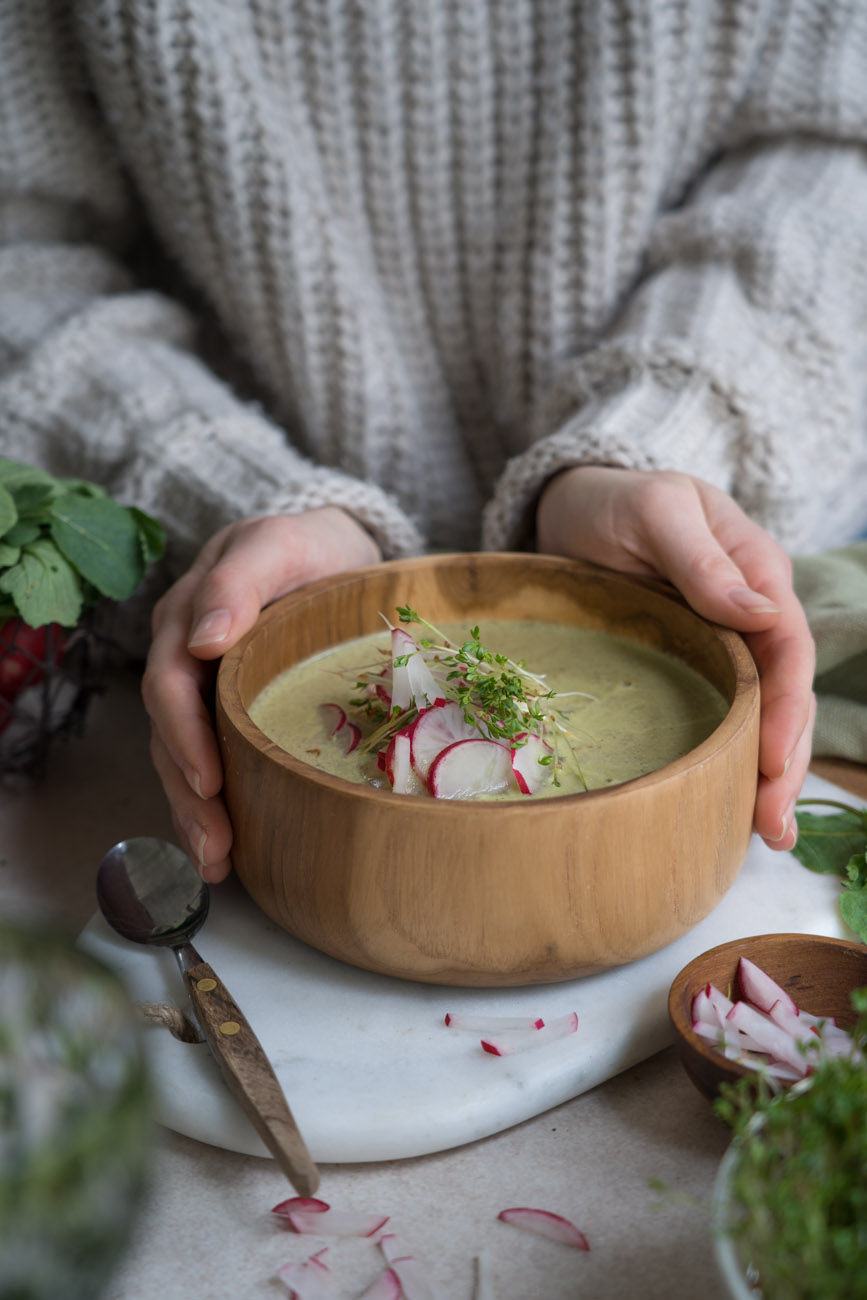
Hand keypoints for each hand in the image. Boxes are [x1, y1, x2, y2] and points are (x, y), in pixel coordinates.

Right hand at [141, 508, 381, 881]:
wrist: (336, 550)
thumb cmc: (310, 545)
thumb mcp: (279, 543)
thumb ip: (238, 581)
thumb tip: (201, 642)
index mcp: (186, 619)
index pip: (170, 684)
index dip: (184, 735)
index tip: (209, 780)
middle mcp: (187, 661)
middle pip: (171, 734)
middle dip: (188, 794)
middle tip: (214, 845)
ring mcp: (209, 691)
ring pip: (186, 757)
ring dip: (197, 814)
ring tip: (217, 863)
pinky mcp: (235, 715)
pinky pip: (215, 762)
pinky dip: (218, 807)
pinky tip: (230, 851)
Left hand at [536, 466, 815, 850]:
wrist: (575, 506)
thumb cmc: (615, 501)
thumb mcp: (656, 513)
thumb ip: (703, 560)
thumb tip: (764, 612)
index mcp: (757, 572)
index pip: (788, 648)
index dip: (786, 709)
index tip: (773, 762)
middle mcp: (752, 615)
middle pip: (784, 694)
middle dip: (784, 762)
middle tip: (771, 826)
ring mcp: (724, 644)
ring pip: (759, 715)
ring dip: (767, 776)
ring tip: (765, 836)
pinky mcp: (693, 667)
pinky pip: (722, 715)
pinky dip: (730, 762)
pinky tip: (728, 808)